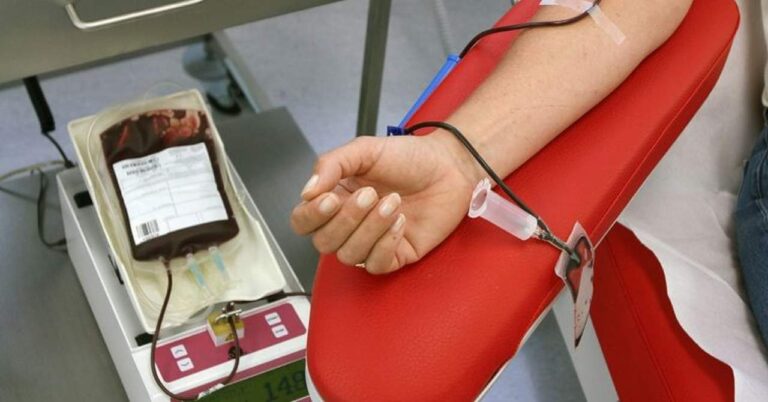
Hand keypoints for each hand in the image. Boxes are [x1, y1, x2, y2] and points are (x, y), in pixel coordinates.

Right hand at [290, 132, 482, 273]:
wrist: (449, 165)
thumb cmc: (408, 157)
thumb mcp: (364, 150)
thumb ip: (331, 164)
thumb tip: (307, 192)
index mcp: (335, 198)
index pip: (303, 221)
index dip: (311, 216)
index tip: (330, 198)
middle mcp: (349, 224)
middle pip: (324, 242)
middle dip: (346, 220)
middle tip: (371, 194)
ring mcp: (371, 242)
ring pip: (349, 255)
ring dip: (370, 229)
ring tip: (394, 202)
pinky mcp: (396, 255)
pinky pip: (376, 265)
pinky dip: (386, 244)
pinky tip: (401, 222)